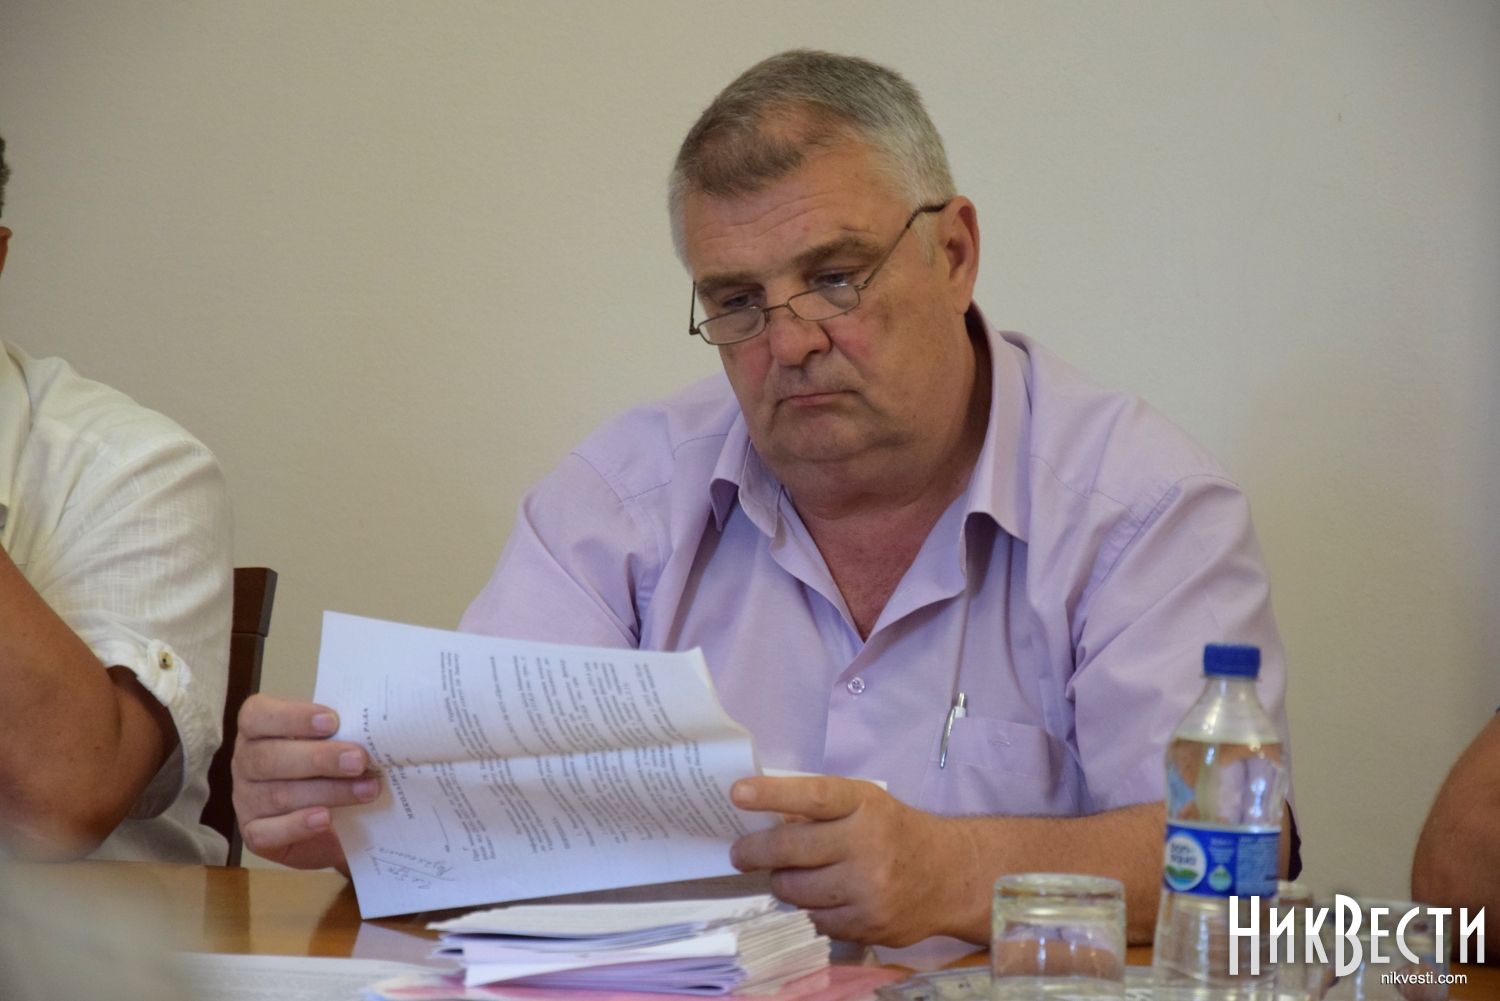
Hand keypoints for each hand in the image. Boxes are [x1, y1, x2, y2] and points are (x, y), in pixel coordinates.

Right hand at [231, 694, 379, 870]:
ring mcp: (246, 801)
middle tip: (359, 760)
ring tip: (367, 789)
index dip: (292, 717)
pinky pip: (267, 832)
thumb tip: (377, 723)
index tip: (332, 721)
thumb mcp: (332, 740)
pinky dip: (298, 825)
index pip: (257, 716)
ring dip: (327, 792)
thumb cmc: (328, 766)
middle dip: (319, 758)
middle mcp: (245, 763)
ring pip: (278, 795)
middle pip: (269, 758)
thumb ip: (341, 729)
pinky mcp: (254, 834)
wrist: (332, 821)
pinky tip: (325, 819)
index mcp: (257, 730)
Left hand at [727, 775, 975, 945]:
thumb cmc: (895, 831)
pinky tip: (819, 897)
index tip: (737, 794)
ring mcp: (868, 888)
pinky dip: (808, 908)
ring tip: (787, 874)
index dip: (772, 795)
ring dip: (783, 882)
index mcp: (864, 804)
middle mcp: (867, 844)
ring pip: (796, 890)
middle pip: (791, 850)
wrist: (950, 875)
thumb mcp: (864, 804)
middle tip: (740, 853)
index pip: (811, 796)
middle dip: (754, 852)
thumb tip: (762, 818)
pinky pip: (815, 919)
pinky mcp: (868, 924)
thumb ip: (819, 809)